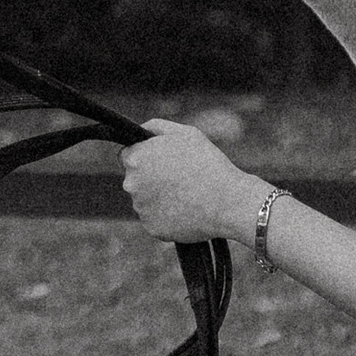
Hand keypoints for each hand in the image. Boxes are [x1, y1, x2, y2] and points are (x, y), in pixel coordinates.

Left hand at [119, 118, 251, 244]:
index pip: (127, 155)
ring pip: (146, 201)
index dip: (145, 156)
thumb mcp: (186, 133)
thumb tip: (140, 131)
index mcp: (136, 159)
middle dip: (151, 178)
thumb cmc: (208, 163)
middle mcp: (132, 184)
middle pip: (136, 179)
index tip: (161, 161)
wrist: (228, 202)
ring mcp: (141, 208)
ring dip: (160, 198)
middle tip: (179, 178)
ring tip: (187, 194)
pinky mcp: (151, 228)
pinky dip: (168, 216)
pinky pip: (156, 219)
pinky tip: (187, 210)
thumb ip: (156, 127)